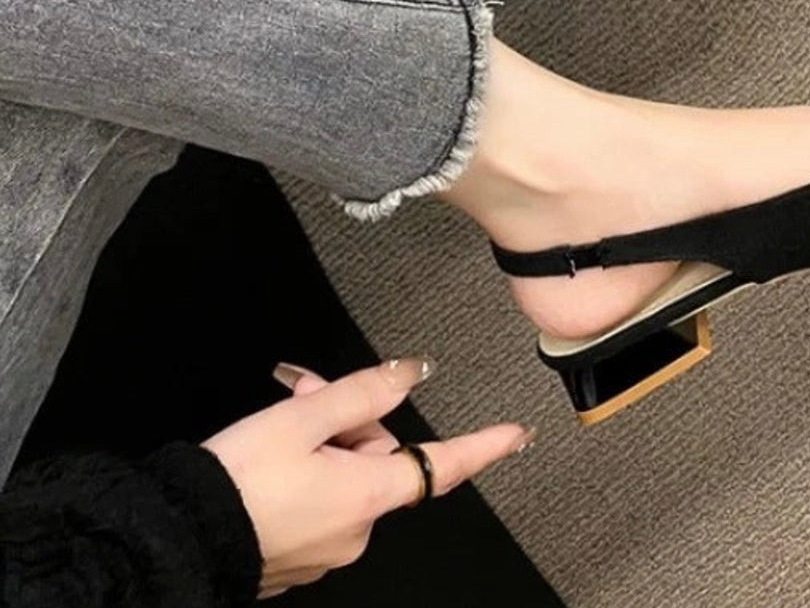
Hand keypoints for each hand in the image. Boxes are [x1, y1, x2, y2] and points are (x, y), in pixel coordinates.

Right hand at [203, 357, 532, 597]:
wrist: (174, 540)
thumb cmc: (235, 482)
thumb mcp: (303, 417)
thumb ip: (365, 391)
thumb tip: (413, 372)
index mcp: (368, 495)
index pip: (443, 465)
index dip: (483, 446)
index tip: (516, 434)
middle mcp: (356, 530)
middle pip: (377, 453)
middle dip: (348, 417)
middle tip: (304, 391)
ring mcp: (327, 548)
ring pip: (344, 472)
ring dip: (321, 439)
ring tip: (279, 417)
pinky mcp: (299, 557)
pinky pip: (320, 500)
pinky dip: (305, 470)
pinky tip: (271, 457)